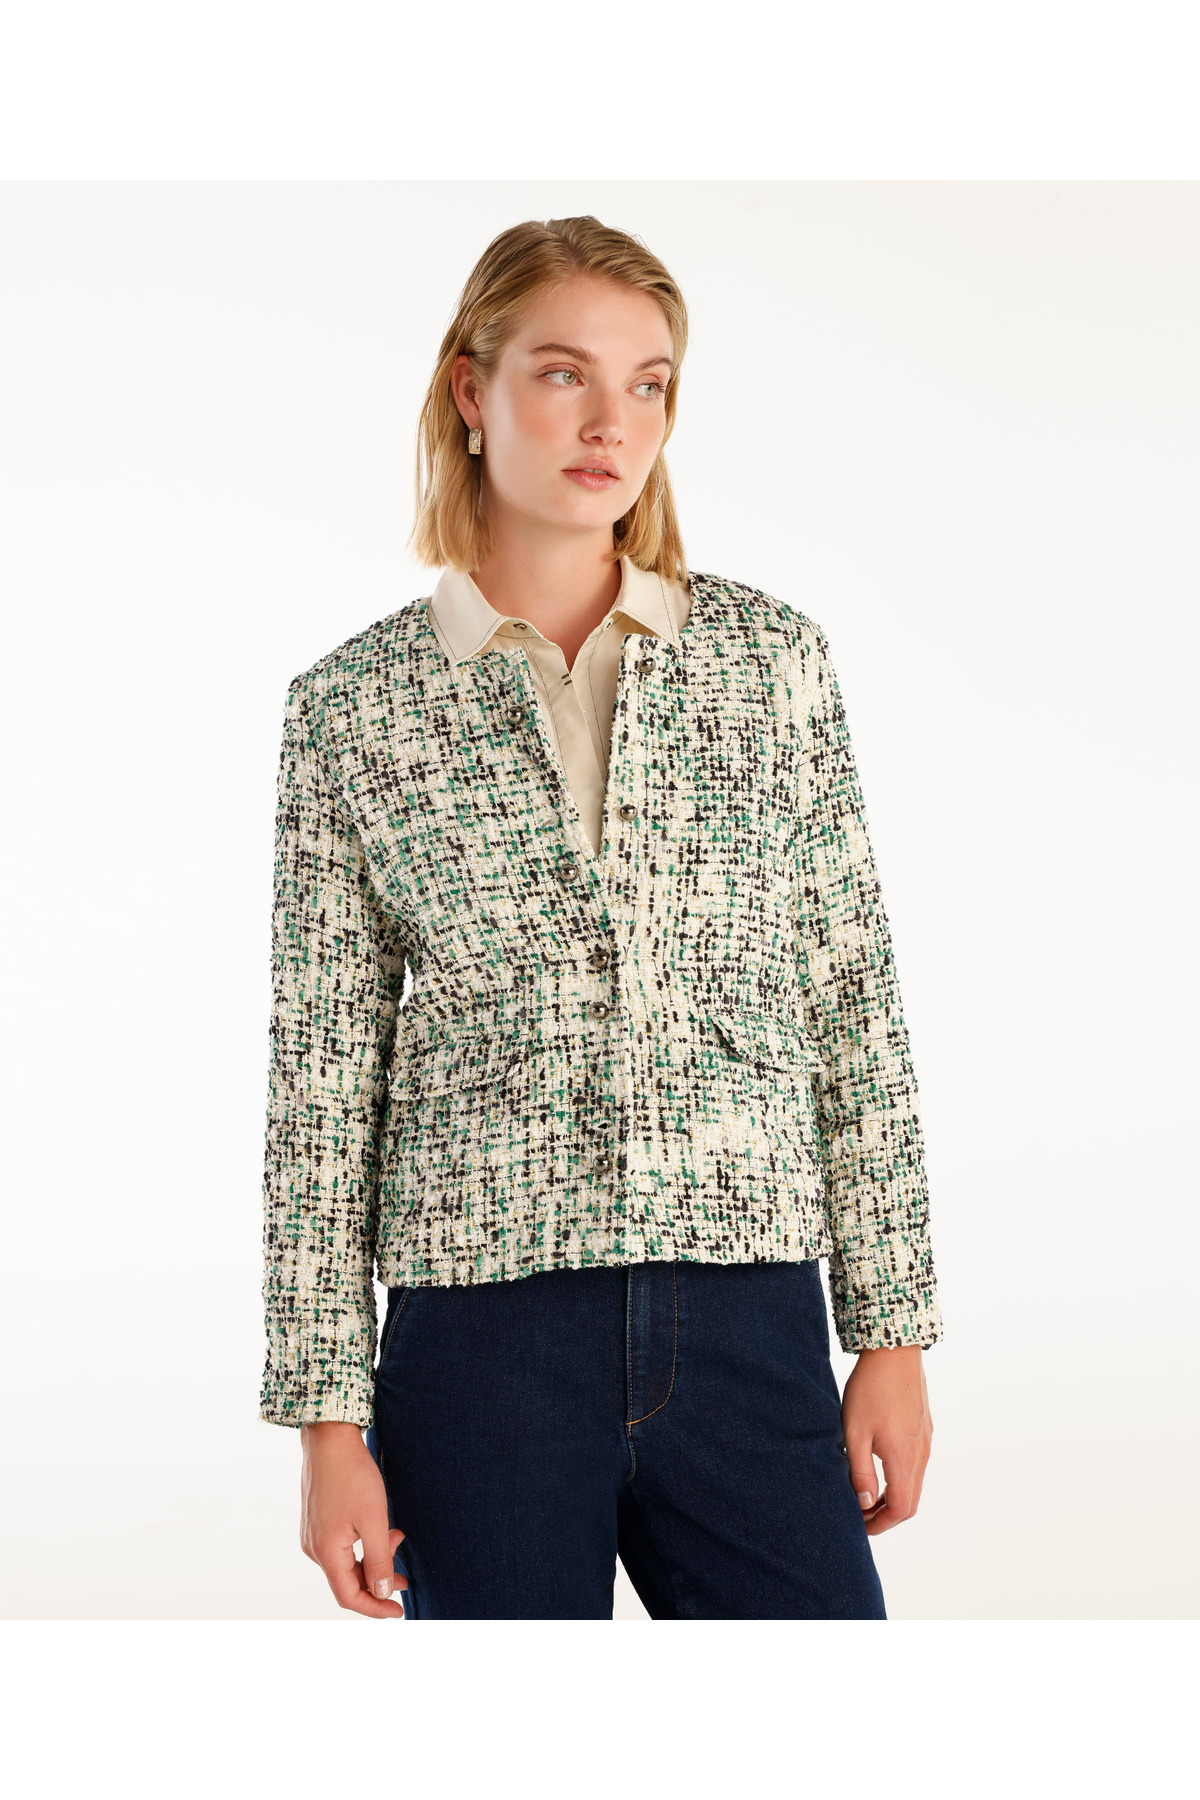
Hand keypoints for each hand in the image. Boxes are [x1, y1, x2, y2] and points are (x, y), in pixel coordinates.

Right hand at [299, 1421, 407, 1617]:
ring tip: (397, 1539)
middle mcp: (313, 1548)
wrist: (329, 1438)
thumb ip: (379, 1560)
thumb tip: (383, 1592)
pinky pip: (340, 1546)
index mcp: (325, 1552)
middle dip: (378, 1581)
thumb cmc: (352, 1475)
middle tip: (406, 1577)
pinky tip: (380, 1529)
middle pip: (347, 1580)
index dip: (375, 1607)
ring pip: (345, 1562)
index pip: (349, 1596)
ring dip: (372, 1559)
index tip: (398, 1612)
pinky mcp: (316, 1520)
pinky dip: (362, 1545)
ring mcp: (312, 1534)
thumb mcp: (374, 1519)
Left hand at [840, 1345, 931, 1535]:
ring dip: (892, 1497)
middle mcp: (921, 1454)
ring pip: (914, 1484)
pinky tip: (878, 1468)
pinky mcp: (924, 1429)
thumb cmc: (870, 1389)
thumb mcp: (855, 1432)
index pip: (900, 1509)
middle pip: (910, 1502)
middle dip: (886, 1515)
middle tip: (860, 1515)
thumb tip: (864, 1504)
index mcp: (904, 1458)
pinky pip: (916, 1465)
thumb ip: (860, 1472)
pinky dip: (899, 1478)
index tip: (860, 1525)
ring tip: (865, 1493)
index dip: (880, 1524)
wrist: (894, 1351)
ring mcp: (926, 1441)